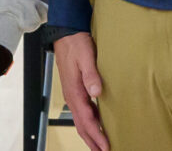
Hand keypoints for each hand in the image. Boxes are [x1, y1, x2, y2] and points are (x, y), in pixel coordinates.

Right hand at [54, 32, 108, 150]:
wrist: (66, 33)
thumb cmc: (76, 43)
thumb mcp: (86, 56)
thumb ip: (91, 74)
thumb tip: (96, 91)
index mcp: (75, 91)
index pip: (87, 120)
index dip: (97, 135)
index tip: (106, 146)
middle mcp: (72, 96)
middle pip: (82, 125)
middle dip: (92, 141)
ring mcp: (73, 93)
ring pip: (81, 120)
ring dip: (90, 134)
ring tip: (100, 145)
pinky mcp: (75, 88)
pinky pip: (82, 111)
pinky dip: (89, 122)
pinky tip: (97, 124)